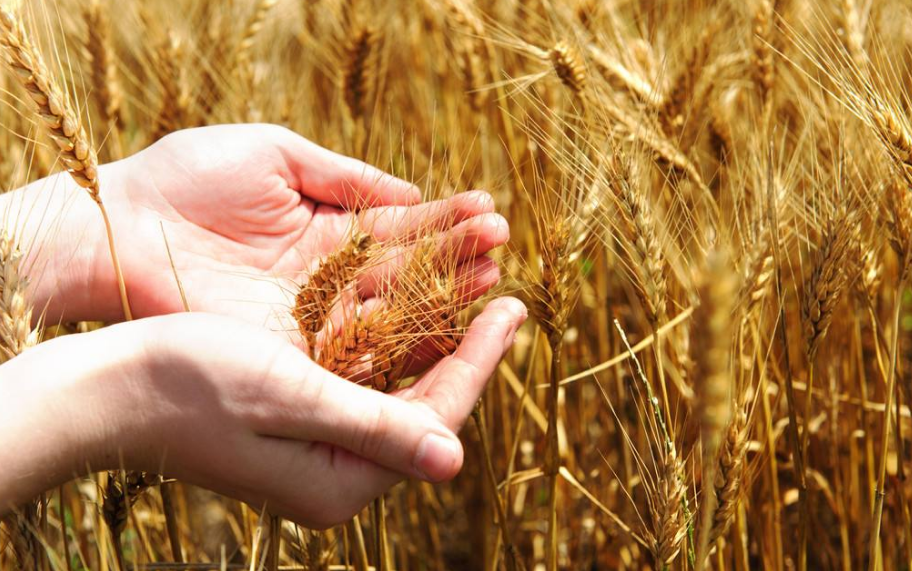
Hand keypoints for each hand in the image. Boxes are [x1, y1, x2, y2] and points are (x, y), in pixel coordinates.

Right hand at [0, 300, 526, 527]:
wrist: (115, 387)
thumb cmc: (195, 386)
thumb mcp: (293, 400)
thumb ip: (376, 429)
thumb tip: (454, 461)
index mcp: (342, 480)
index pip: (437, 417)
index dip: (480, 360)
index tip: (514, 310)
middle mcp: (337, 473)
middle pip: (426, 405)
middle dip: (467, 349)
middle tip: (504, 296)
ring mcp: (319, 449)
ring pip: (400, 389)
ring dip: (436, 341)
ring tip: (472, 294)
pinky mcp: (300, 422)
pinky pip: (367, 382)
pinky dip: (395, 345)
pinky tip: (414, 311)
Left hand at [12, 124, 506, 325]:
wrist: (117, 230)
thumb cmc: (187, 179)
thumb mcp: (274, 153)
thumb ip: (344, 175)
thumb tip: (409, 194)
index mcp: (325, 227)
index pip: (400, 227)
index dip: (444, 219)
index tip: (488, 211)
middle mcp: (328, 276)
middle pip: (406, 270)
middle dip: (456, 257)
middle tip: (502, 247)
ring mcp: (313, 316)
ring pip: (392, 309)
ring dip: (442, 295)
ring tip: (491, 278)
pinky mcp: (294, 351)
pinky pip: (357, 347)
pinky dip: (400, 337)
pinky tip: (443, 324)